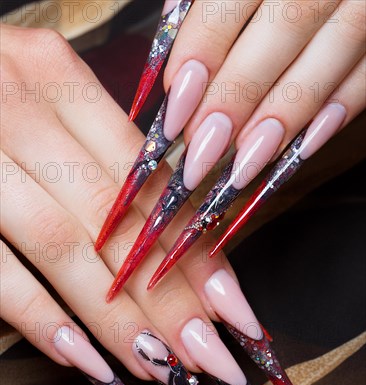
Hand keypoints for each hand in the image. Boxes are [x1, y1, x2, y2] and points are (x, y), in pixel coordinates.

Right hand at [0, 24, 253, 384]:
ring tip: (163, 368)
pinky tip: (84, 360)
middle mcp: (18, 108)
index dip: (195, 249)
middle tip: (214, 358)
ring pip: (64, 247)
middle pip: (118, 221)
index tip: (233, 308)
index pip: (149, 180)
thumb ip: (100, 157)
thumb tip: (178, 237)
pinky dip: (41, 318)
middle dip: (172, 299)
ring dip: (119, 319)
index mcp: (56, 77)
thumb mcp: (43, 106)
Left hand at [165, 0, 364, 153]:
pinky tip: (302, 147)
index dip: (200, 56)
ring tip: (244, 164)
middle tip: (202, 152)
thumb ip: (202, 3)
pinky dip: (338, 110)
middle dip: (237, 97)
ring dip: (285, 115)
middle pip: (283, 29)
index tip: (175, 113)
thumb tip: (173, 61)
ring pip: (333, 52)